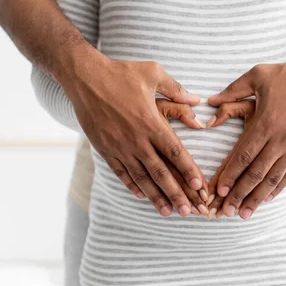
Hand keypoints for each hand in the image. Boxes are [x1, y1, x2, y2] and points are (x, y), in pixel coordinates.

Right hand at [59, 53, 208, 216]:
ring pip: (141, 177)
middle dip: (177, 194)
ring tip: (168, 212)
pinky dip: (132, 186)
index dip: (189, 171)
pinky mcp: (105, 148)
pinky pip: (121, 172)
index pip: (176, 152)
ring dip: (156, 196)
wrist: (84, 77)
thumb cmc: (121, 73)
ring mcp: (120, 146)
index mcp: (152, 122)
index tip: (200, 187)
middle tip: (190, 212)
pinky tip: (142, 196)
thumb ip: (176, 89)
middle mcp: (137, 139)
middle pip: (161, 172)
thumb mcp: (153, 73)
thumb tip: (197, 100)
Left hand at [206, 50, 285, 219]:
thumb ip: (233, 90)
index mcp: (265, 121)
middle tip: (224, 212)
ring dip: (257, 197)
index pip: (243, 155)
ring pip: (273, 178)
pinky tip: (267, 199)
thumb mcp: (257, 75)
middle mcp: (281, 138)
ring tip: (244, 214)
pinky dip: (278, 188)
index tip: (217, 191)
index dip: (229, 175)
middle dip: (238, 194)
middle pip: (256, 173)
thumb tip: (209, 102)